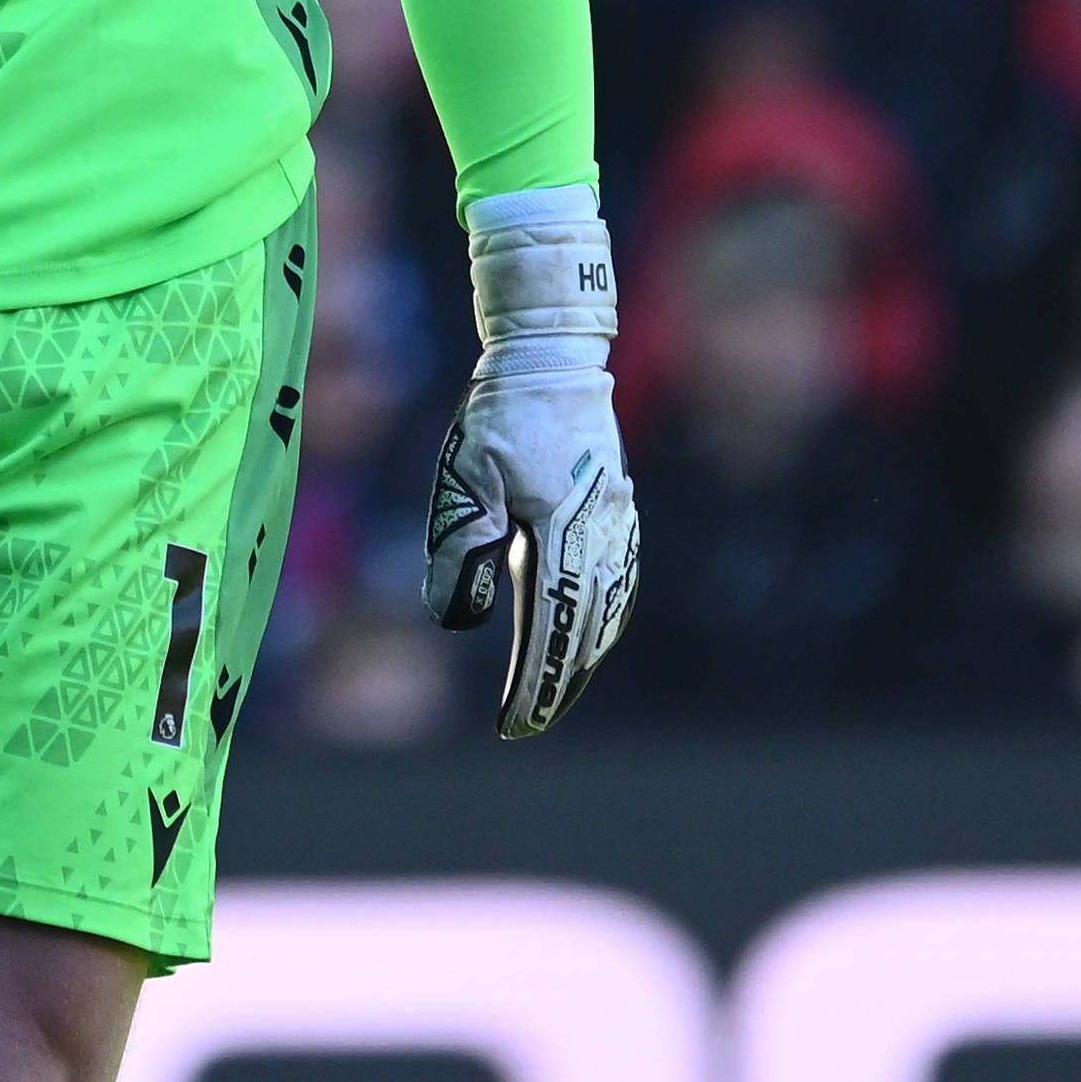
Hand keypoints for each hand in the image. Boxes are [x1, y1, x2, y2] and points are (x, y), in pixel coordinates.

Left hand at [423, 190, 638, 738]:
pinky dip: (602, 617)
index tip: (512, 723)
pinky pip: (618, 580)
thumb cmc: (501, 417)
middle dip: (557, 681)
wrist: (551, 358)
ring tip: (554, 689)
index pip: (551, 630)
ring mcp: (616, 524)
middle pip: (585, 631)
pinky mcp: (618, 510)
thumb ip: (462, 552)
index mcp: (563, 536)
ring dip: (582, 654)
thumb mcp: (465, 482)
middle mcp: (600, 538)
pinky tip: (586, 630)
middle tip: (527, 720)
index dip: (533, 683)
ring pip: (608, 610)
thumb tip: (465, 622)